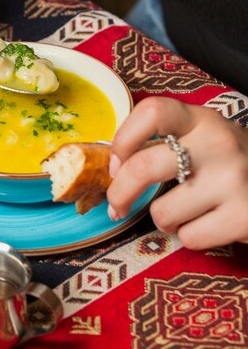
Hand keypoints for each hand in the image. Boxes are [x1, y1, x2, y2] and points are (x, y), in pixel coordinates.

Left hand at [107, 97, 247, 248]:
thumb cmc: (229, 163)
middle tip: (117, 204)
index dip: (123, 139)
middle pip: (143, 167)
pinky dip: (190, 236)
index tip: (116, 161)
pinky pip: (188, 237)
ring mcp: (233, 181)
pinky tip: (209, 223)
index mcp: (201, 119)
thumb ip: (164, 141)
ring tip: (185, 211)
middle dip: (119, 193)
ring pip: (162, 212)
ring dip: (164, 219)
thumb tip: (114, 167)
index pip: (151, 112)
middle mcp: (217, 145)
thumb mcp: (203, 138)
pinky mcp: (244, 218)